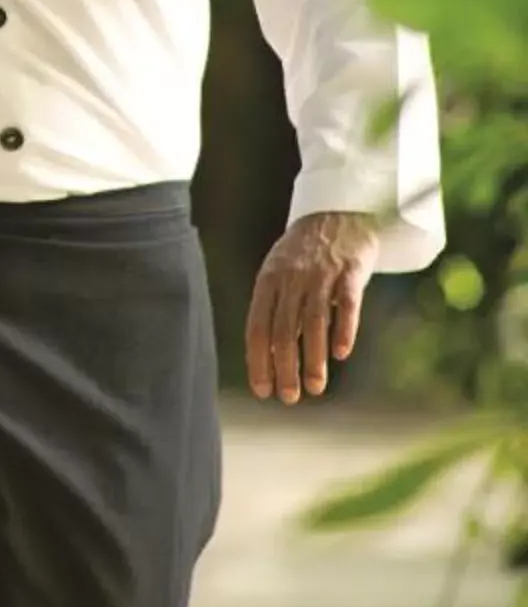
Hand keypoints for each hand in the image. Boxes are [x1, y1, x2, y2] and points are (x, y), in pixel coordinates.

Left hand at [245, 211, 379, 403]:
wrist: (338, 209)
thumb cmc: (306, 253)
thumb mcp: (281, 276)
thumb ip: (276, 311)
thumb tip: (270, 359)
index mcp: (268, 281)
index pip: (257, 327)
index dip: (259, 361)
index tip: (263, 390)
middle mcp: (290, 278)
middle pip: (283, 329)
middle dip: (284, 367)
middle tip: (290, 397)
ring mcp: (320, 273)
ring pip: (313, 322)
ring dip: (312, 358)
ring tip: (315, 388)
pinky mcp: (350, 270)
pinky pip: (346, 303)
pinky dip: (343, 329)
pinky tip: (341, 353)